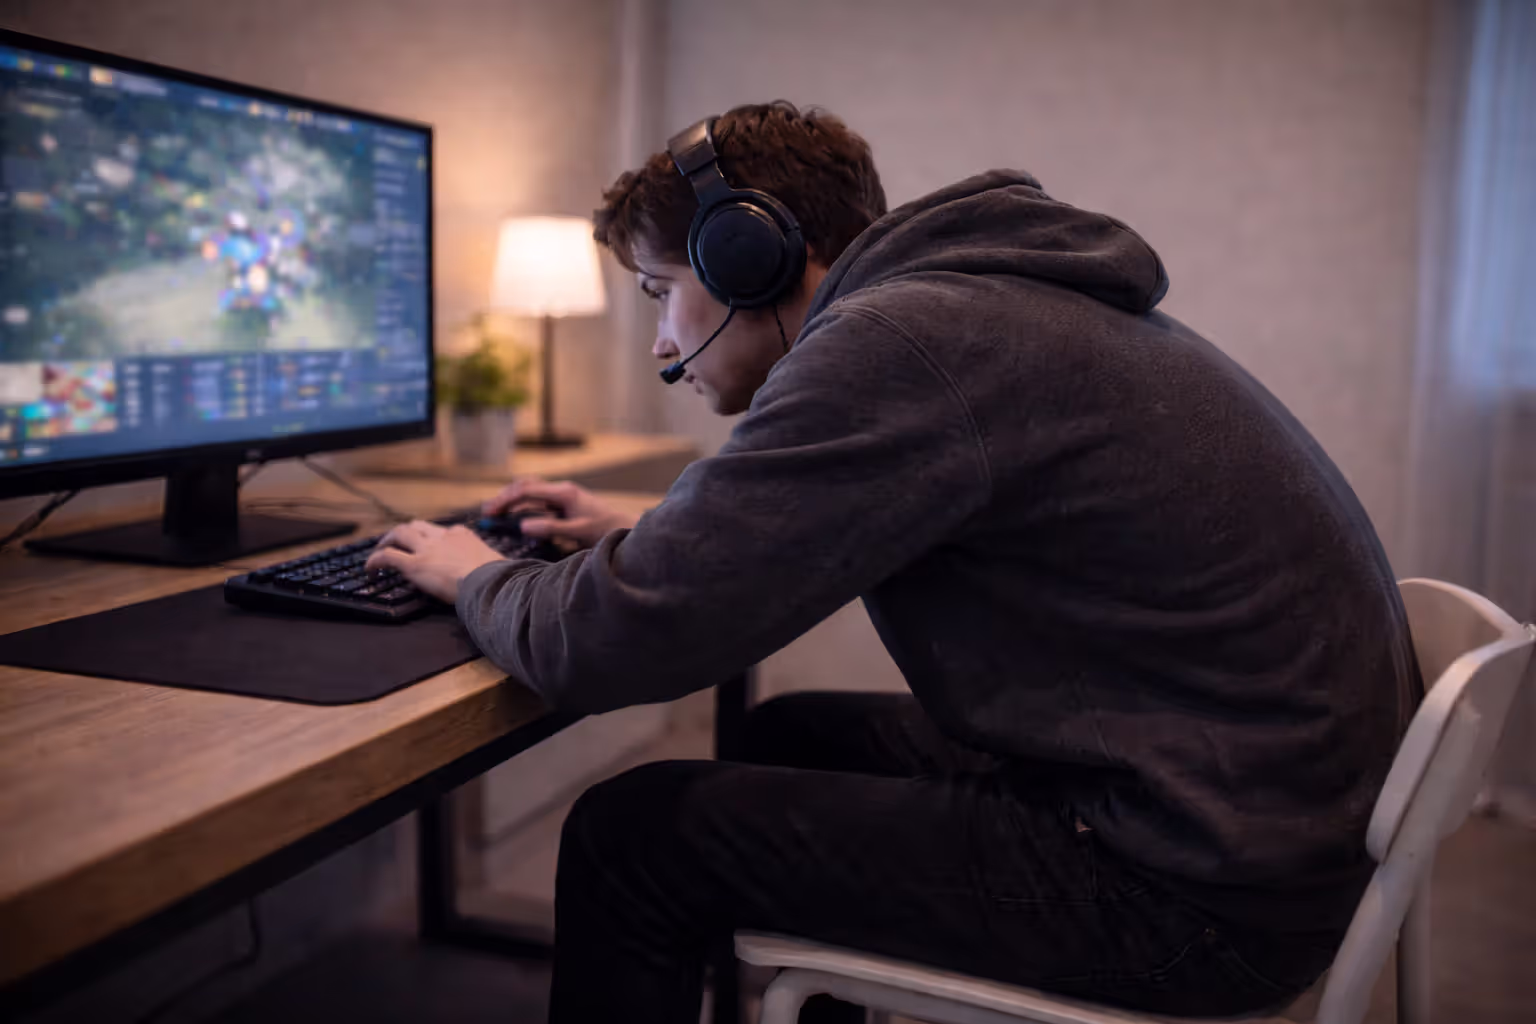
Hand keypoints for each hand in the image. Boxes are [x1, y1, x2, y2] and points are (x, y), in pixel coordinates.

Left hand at [364, 520, 504, 603]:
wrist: (491, 582)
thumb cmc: (497, 577)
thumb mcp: (493, 562)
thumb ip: (485, 563)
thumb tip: (493, 573)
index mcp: (461, 535)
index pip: (440, 531)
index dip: (429, 538)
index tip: (426, 547)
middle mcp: (441, 537)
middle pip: (415, 526)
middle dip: (402, 533)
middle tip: (394, 543)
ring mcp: (427, 550)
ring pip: (399, 533)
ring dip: (386, 541)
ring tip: (379, 551)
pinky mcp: (415, 565)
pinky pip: (388, 557)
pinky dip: (375, 560)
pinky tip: (369, 569)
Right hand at [482, 478, 639, 549]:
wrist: (626, 526)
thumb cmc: (605, 530)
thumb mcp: (578, 532)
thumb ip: (551, 528)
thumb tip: (523, 526)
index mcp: (563, 492)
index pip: (526, 490)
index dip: (505, 500)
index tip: (490, 512)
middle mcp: (561, 489)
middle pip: (526, 486)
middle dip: (505, 497)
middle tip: (487, 512)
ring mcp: (563, 495)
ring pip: (531, 490)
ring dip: (513, 499)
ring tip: (496, 511)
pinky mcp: (565, 502)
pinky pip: (539, 499)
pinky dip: (524, 504)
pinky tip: (516, 515)